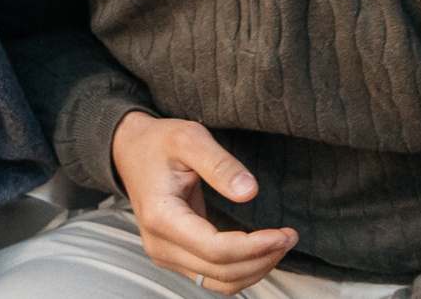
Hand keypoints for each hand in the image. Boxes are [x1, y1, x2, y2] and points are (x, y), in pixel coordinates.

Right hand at [109, 111, 297, 295]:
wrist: (130, 151)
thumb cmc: (158, 143)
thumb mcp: (189, 138)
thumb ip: (219, 164)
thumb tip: (249, 192)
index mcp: (161, 217)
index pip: (215, 250)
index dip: (254, 247)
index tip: (283, 233)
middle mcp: (160, 245)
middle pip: (221, 272)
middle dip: (262, 258)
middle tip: (289, 236)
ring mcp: (166, 255)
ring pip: (219, 282)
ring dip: (255, 269)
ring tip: (280, 244)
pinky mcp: (176, 257)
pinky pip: (213, 278)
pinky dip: (241, 271)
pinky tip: (261, 252)